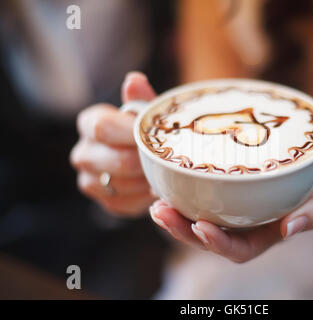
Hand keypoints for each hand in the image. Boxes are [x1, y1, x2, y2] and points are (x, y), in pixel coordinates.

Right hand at [70, 72, 156, 215]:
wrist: (148, 160)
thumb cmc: (148, 131)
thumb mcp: (147, 113)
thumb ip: (142, 100)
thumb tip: (134, 79)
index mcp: (90, 123)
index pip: (102, 127)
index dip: (132, 133)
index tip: (156, 136)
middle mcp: (83, 153)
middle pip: (117, 160)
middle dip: (147, 161)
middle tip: (169, 159)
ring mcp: (90, 181)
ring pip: (123, 185)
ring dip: (148, 180)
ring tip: (166, 172)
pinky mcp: (106, 202)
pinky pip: (128, 203)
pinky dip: (146, 197)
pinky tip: (157, 186)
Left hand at [149, 133, 312, 261]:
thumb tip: (290, 229)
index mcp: (266, 233)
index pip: (238, 249)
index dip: (217, 243)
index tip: (200, 226)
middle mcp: (245, 222)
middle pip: (209, 235)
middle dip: (182, 228)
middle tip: (160, 210)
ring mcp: (235, 205)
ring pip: (199, 215)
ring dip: (175, 211)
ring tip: (156, 198)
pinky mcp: (228, 185)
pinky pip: (201, 192)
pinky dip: (182, 188)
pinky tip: (165, 176)